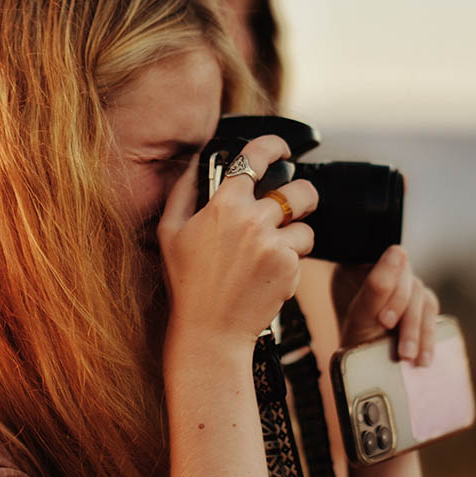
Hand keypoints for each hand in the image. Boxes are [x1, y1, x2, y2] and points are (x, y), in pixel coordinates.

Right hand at [158, 135, 317, 353]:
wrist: (210, 331)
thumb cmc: (186, 283)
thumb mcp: (169, 233)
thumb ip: (182, 191)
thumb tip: (195, 161)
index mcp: (224, 205)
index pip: (256, 157)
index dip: (274, 145)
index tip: (283, 148)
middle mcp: (253, 220)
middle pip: (300, 190)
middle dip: (302, 196)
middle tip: (293, 206)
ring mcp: (274, 245)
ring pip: (306, 225)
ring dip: (296, 234)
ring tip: (273, 251)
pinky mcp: (291, 269)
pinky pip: (303, 253)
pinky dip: (290, 261)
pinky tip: (266, 275)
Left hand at [334, 245, 438, 365]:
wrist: (365, 371)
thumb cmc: (353, 341)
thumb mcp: (360, 317)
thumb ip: (376, 286)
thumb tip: (399, 250)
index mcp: (359, 265)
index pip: (382, 260)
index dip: (389, 286)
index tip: (385, 321)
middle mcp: (384, 271)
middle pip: (407, 279)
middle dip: (405, 316)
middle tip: (398, 345)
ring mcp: (405, 286)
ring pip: (422, 296)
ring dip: (417, 329)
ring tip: (408, 357)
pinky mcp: (421, 302)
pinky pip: (432, 311)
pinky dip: (428, 335)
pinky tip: (423, 356)